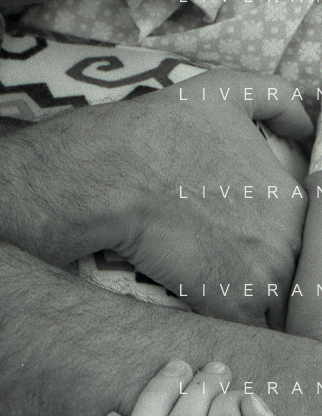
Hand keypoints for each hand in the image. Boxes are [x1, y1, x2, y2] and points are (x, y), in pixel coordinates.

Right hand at [93, 70, 309, 326]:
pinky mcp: (230, 306)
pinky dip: (230, 315)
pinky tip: (205, 295)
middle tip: (225, 249)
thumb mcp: (227, 90)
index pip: (306, 229)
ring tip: (216, 275)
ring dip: (252, 293)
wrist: (113, 174)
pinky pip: (247, 326)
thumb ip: (280, 99)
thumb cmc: (163, 129)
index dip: (275, 230)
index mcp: (295, 196)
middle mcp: (290, 239)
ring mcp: (263, 276)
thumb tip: (309, 122)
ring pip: (272, 298)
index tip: (244, 226)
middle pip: (292, 265)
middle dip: (264, 261)